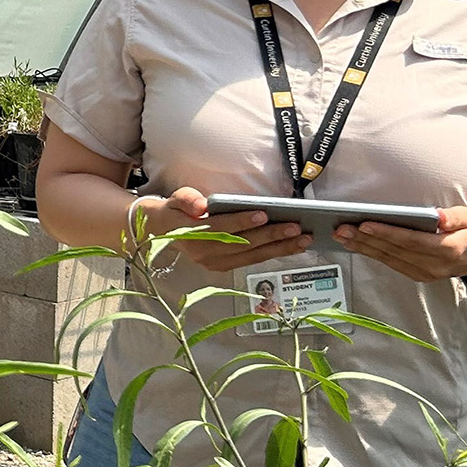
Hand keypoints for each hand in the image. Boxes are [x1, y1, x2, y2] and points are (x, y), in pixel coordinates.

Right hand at [135, 186, 312, 273]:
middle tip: (295, 227)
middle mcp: (205, 254)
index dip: (241, 222)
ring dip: (279, 248)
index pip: (220, 228)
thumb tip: (201, 206)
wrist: (164, 232)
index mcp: (192, 235)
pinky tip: (292, 246)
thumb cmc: (176, 211)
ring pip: (252, 256)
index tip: (262, 214)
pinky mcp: (225, 267)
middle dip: (271, 236)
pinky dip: (273, 253)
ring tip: (303, 240)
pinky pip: (253, 260)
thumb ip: (186, 200)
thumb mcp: (175, 199)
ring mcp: (216, 263)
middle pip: (243, 245)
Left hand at [333, 206, 466, 283]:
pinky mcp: (419, 275)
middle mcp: (435, 266)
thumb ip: (454, 218)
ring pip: (390, 260)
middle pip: (395, 251)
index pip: (412, 241)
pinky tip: (357, 245)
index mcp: (449, 250)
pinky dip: (373, 254)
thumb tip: (437, 218)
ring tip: (343, 236)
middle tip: (343, 228)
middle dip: (366, 240)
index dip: (387, 233)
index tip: (366, 224)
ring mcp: (426, 273)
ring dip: (364, 248)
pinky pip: (392, 264)